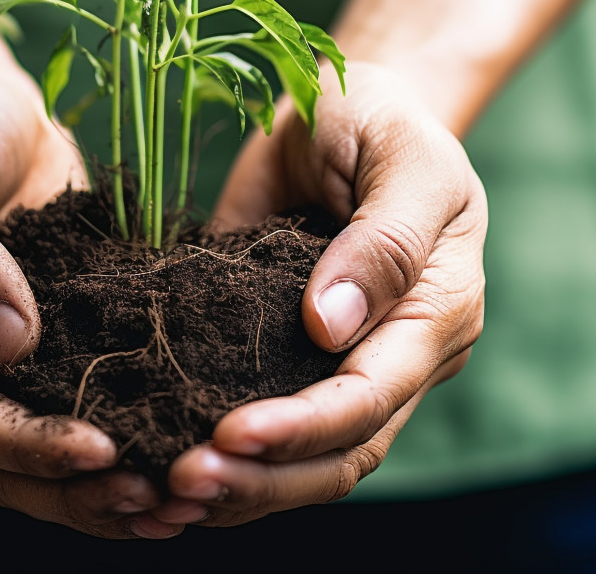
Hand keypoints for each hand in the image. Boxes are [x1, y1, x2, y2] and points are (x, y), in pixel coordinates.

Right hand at [0, 50, 178, 536]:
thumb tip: (10, 340)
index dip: (25, 442)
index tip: (101, 451)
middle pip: (2, 452)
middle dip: (76, 489)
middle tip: (158, 503)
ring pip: (44, 433)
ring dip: (105, 477)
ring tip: (180, 501)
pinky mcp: (52, 309)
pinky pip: (83, 378)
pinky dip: (126, 414)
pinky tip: (179, 431)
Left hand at [150, 62, 486, 527]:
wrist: (341, 106)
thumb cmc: (384, 121)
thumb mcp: (402, 160)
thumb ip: (382, 241)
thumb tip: (329, 328)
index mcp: (435, 315)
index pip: (371, 398)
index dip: (304, 427)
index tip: (232, 434)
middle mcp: (389, 353)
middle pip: (336, 449)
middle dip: (262, 475)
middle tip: (181, 480)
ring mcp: (333, 356)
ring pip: (298, 453)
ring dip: (238, 480)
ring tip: (164, 491)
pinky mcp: (277, 342)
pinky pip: (256, 406)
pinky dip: (219, 445)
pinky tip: (160, 459)